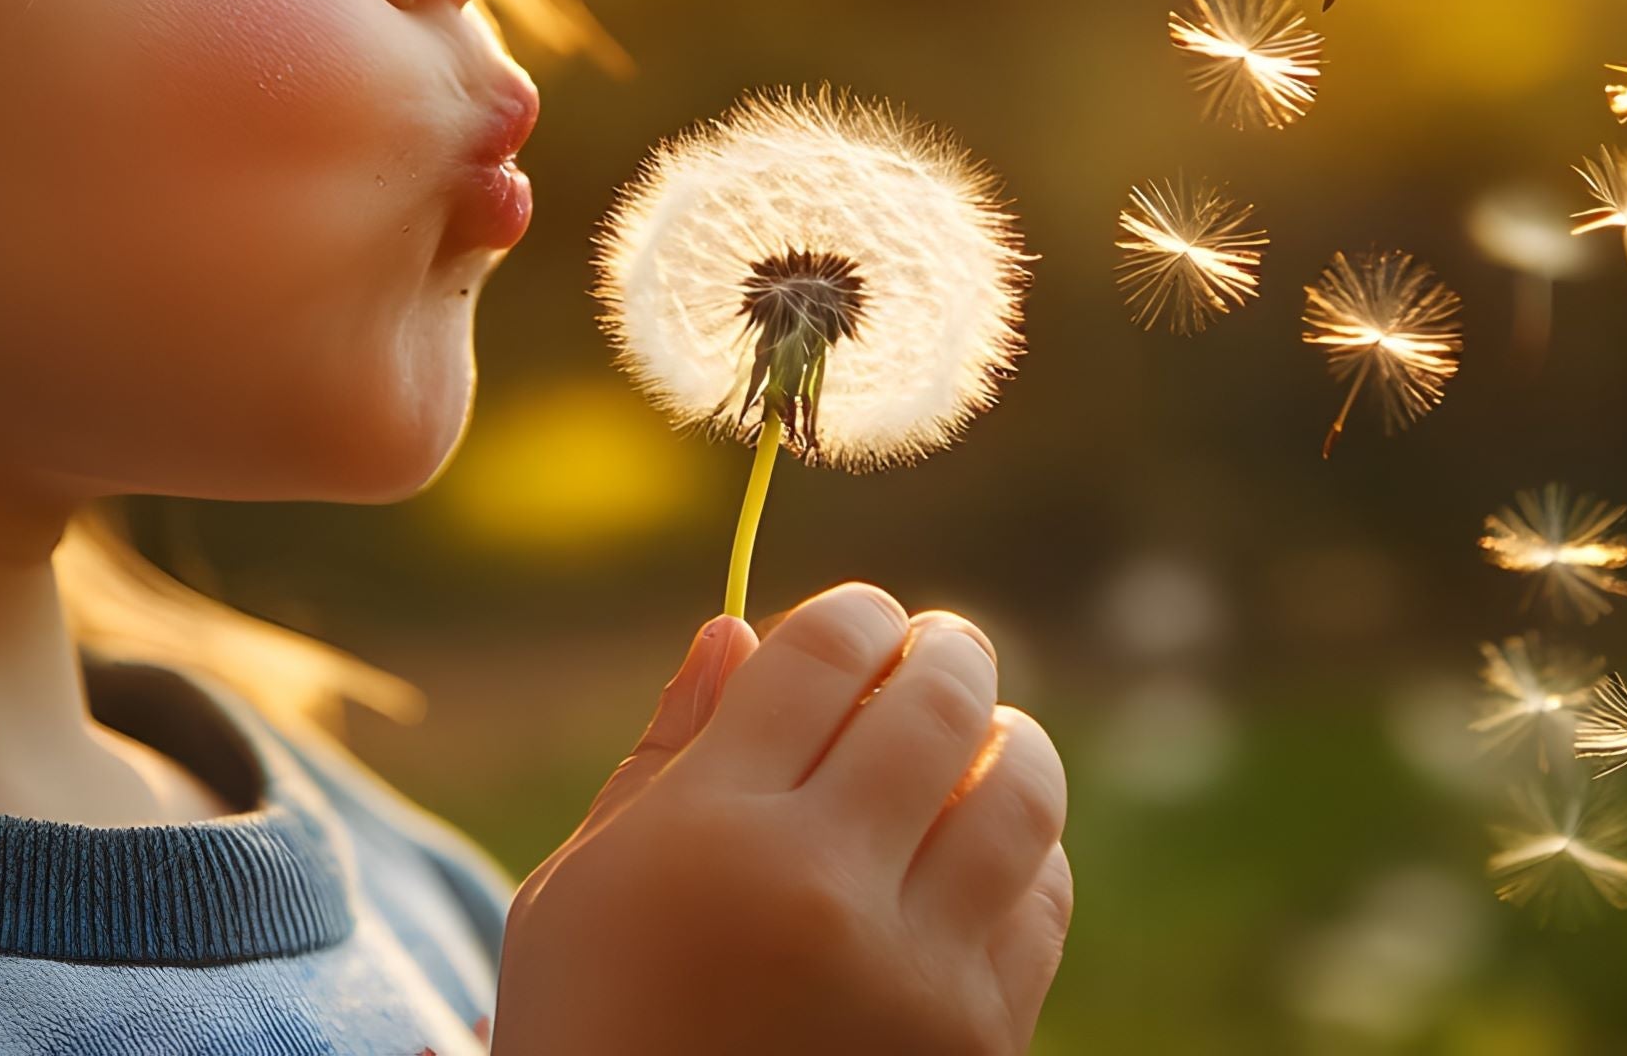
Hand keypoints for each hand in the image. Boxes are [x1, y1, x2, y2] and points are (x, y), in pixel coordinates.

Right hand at [490, 582, 1071, 1055]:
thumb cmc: (594, 1026)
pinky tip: (984, 839)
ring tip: (979, 732)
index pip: (824, 655)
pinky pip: (1042, 898)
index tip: (862, 619)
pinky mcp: (979, 1048)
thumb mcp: (584, 885)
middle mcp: (824, 892)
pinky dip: (1026, 847)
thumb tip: (737, 626)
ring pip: (1018, 790)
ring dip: (1006, 735)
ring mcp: (916, 978)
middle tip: (939, 646)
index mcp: (712, 835)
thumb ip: (666, 751)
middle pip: (934, 702)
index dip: (857, 613)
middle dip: (946, 650)